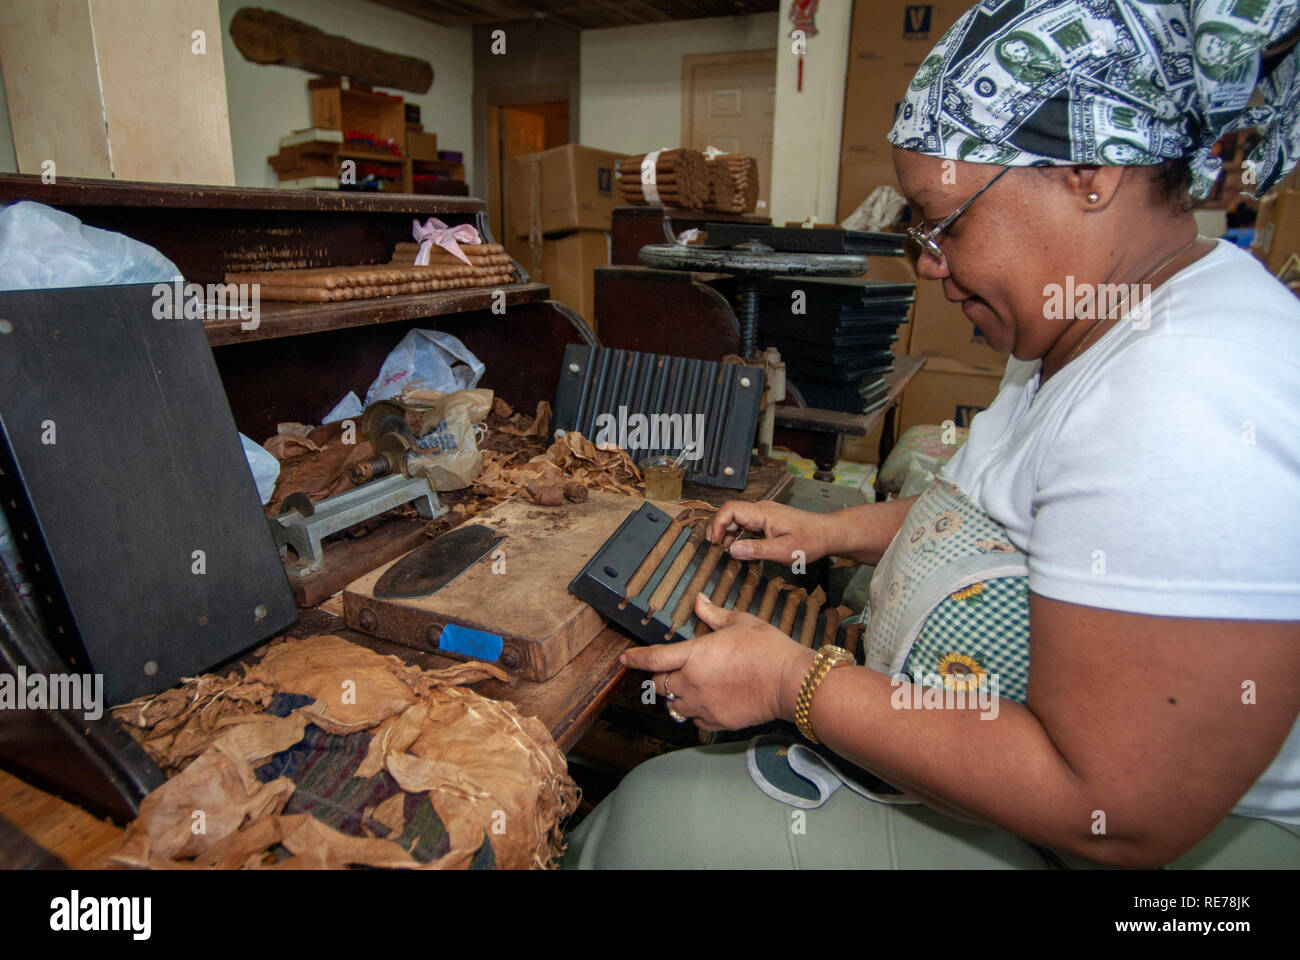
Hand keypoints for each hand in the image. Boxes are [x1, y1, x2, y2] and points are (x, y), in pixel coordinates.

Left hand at [620, 593, 815, 729]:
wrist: (789, 682)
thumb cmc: (767, 649)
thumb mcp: (740, 622)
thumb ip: (714, 614)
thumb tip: (700, 601)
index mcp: (694, 654)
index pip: (654, 658)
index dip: (635, 658)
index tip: (625, 658)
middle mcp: (692, 682)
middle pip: (659, 684)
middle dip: (660, 677)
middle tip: (671, 669)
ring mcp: (703, 704)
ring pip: (674, 704)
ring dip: (676, 695)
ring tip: (691, 685)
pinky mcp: (715, 721)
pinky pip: (693, 718)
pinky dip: (694, 710)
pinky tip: (707, 700)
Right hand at [708, 500, 830, 566]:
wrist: (828, 534)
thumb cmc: (811, 540)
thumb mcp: (783, 550)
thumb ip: (756, 550)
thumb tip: (732, 550)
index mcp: (762, 513)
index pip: (729, 510)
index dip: (717, 525)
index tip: (715, 543)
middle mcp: (761, 510)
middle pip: (730, 513)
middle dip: (720, 530)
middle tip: (717, 550)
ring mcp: (764, 514)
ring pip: (737, 519)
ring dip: (729, 534)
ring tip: (727, 552)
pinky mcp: (767, 520)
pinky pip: (746, 524)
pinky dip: (739, 535)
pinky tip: (742, 549)